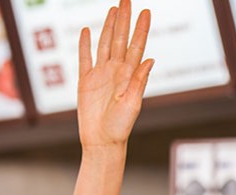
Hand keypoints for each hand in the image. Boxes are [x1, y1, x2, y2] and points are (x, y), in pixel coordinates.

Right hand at [77, 0, 153, 148]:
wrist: (102, 141)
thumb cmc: (120, 127)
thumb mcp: (133, 104)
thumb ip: (139, 81)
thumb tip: (150, 60)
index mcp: (129, 75)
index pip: (136, 46)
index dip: (141, 28)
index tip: (146, 11)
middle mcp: (116, 71)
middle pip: (120, 39)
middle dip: (125, 19)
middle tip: (127, 0)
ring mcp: (101, 74)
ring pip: (105, 44)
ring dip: (109, 26)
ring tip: (114, 10)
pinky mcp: (86, 81)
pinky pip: (85, 58)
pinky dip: (85, 44)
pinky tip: (86, 30)